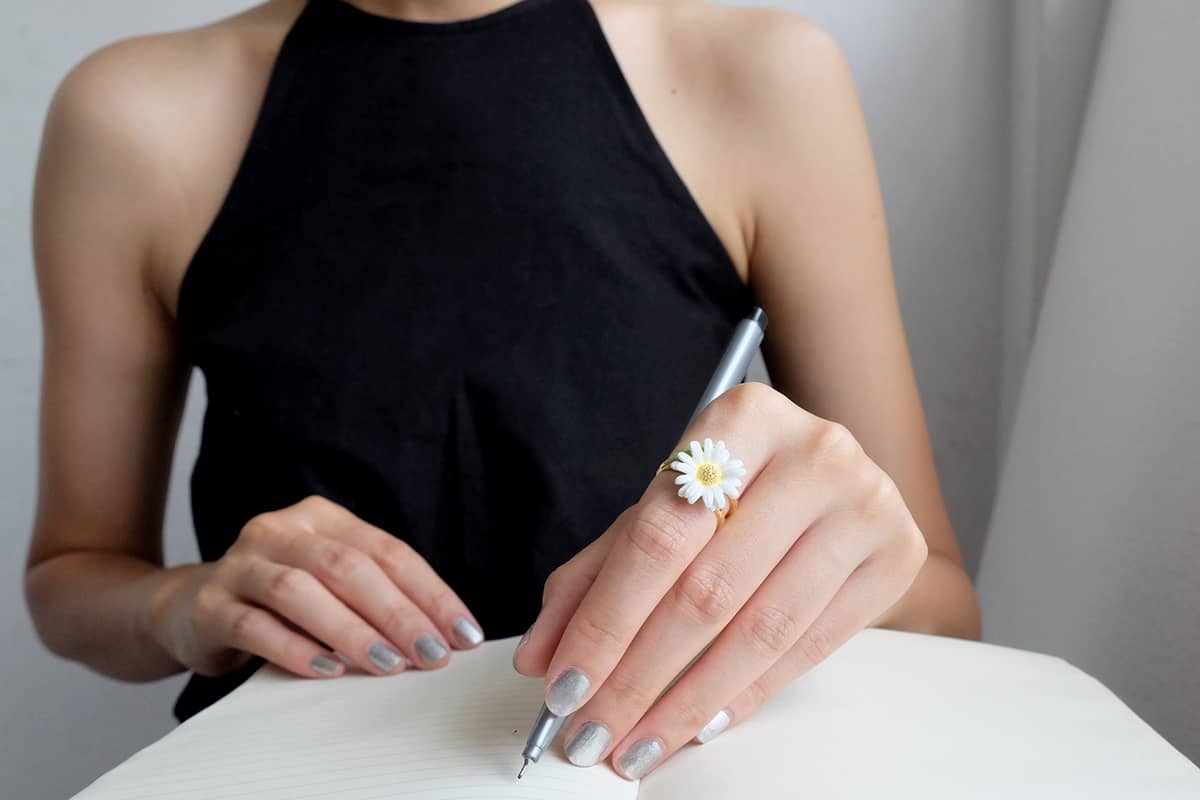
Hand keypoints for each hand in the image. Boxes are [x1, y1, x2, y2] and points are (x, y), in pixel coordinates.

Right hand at [149, 495, 483, 678]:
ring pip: (301, 592)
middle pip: (349, 568)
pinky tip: (329, 670)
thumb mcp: (331, 583)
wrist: (191, 607)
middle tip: (432, 654)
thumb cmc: (280, 598)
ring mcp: (240, 565)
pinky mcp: (210, 606)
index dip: (431, 593)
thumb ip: (378, 595)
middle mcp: (280, 530)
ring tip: (388, 664)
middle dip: (398, 614)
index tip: (463, 633)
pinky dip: (296, 649)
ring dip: (351, 630)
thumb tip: (444, 634)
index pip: (389, 552)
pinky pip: (256, 626)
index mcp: (322, 518)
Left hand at [513, 382, 927, 777]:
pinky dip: (746, 695)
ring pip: (760, 630)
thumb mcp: (662, 509)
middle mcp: (815, 451)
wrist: (836, 479)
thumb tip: (539, 655)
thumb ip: (596, 574)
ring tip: (637, 744)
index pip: (659, 535)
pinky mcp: (896, 556)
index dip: (605, 621)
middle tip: (591, 730)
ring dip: (687, 703)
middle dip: (637, 677)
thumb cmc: (737, 490)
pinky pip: (809, 648)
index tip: (564, 685)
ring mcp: (866, 504)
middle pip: (709, 589)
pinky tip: (701, 722)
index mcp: (742, 417)